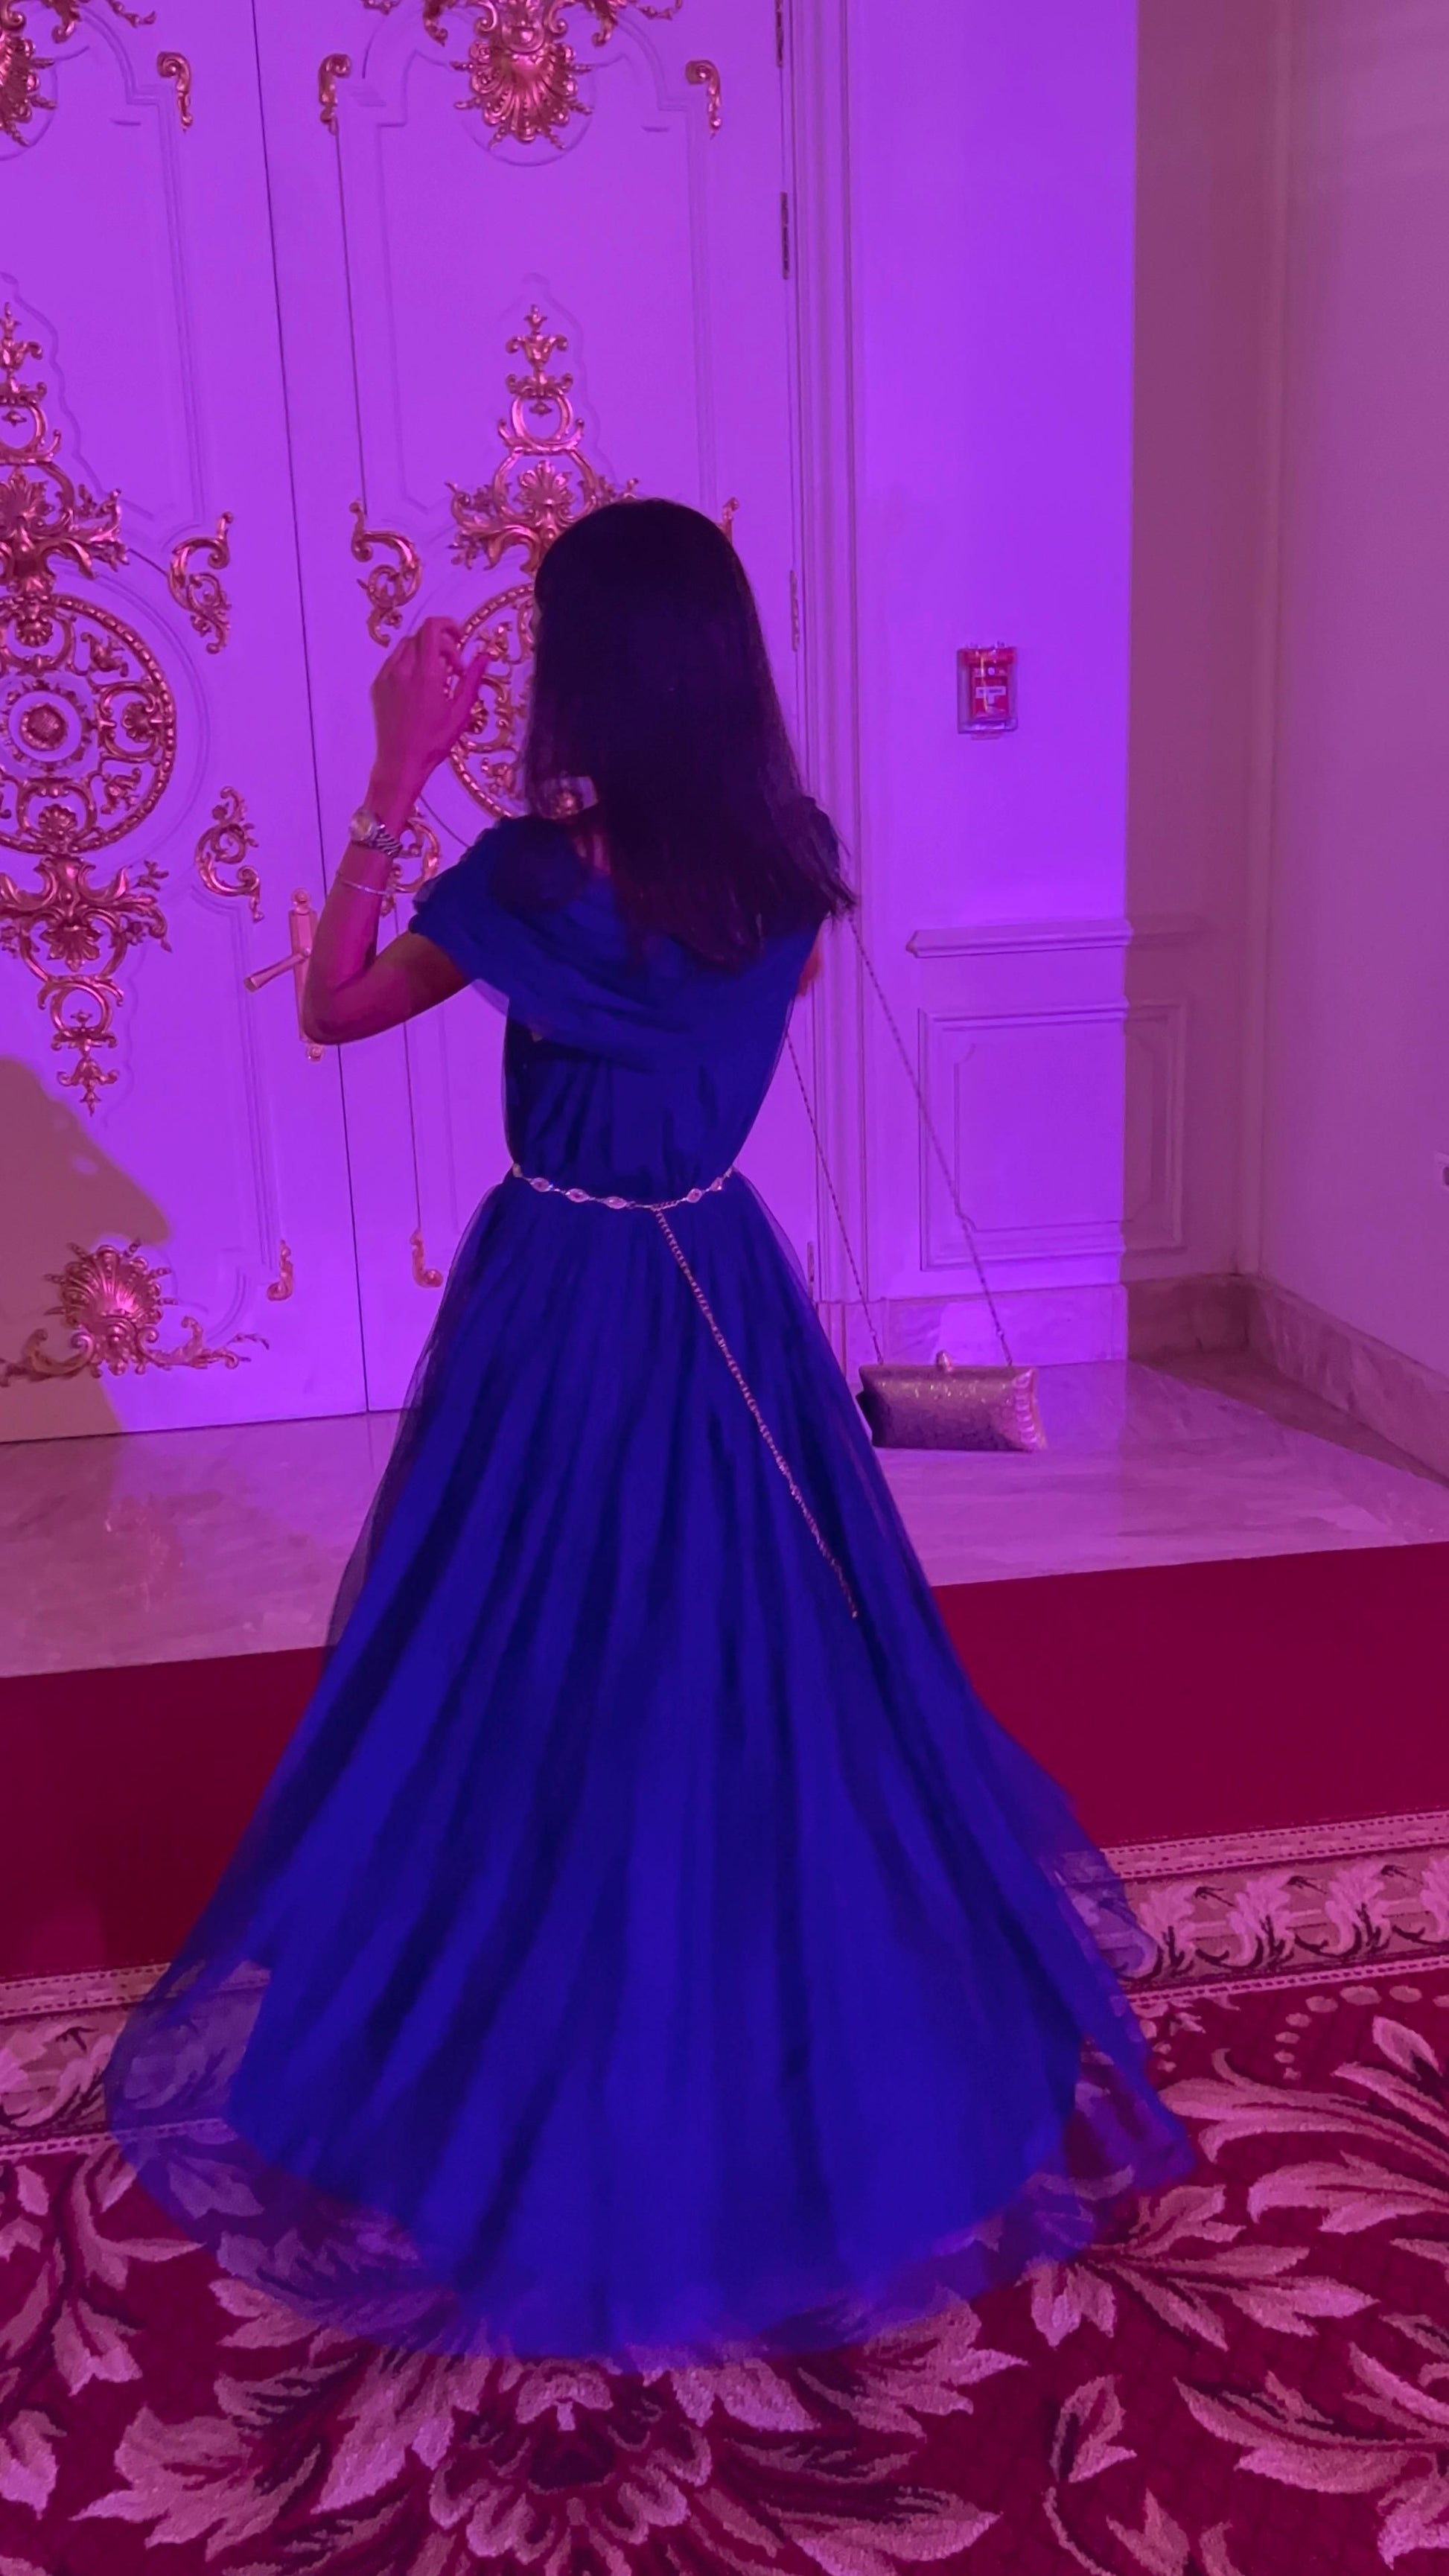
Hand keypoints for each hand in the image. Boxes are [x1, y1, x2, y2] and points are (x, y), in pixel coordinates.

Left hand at [368, 617, 488, 815]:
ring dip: (424, 652)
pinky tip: (418, 685)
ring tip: (436, 676)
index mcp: (425, 674)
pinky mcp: (378, 685)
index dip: (448, 626)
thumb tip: (484, 656)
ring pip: (406, 646)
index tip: (459, 640)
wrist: (400, 762)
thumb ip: (472, 680)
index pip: (432, 628)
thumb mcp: (460, 712)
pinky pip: (393, 661)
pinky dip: (409, 663)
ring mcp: (387, 676)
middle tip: (453, 668)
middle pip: (421, 635)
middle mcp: (403, 669)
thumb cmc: (434, 742)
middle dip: (441, 644)